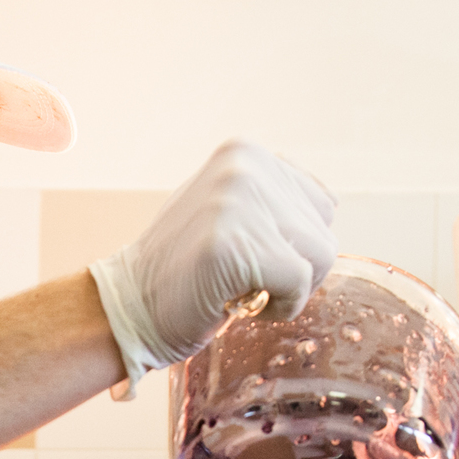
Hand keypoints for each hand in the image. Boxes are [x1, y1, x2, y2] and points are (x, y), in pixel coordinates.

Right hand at [88, 140, 336, 397]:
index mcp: (245, 151)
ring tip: (241, 289)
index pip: (321, 205)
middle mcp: (245, 165)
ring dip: (288, 289)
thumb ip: (271, 196)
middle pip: (324, 231)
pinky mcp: (235, 242)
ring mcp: (238, 201)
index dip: (293, 246)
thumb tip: (329, 204)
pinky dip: (280, 307)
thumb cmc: (184, 271)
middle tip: (243, 278)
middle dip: (295, 268)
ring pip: (320, 256)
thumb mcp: (227, 210)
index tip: (250, 258)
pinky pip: (300, 283)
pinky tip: (240, 304)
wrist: (129, 307)